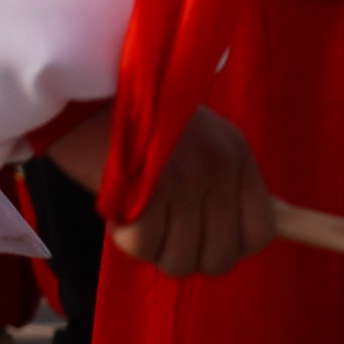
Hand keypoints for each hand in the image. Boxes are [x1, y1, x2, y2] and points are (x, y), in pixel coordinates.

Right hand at [49, 101, 279, 277]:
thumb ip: (219, 181)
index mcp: (236, 156)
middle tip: (159, 232)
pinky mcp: (148, 192)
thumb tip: (232, 231)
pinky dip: (126, 238)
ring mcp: (186, 182)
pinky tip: (118, 213)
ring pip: (181, 259)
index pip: (260, 233)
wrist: (83, 83)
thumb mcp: (196, 138)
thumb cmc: (133, 114)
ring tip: (136, 219)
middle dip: (186, 255)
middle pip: (220, 257)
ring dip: (153, 249)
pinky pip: (143, 246)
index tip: (201, 240)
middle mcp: (219, 171)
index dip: (230, 247)